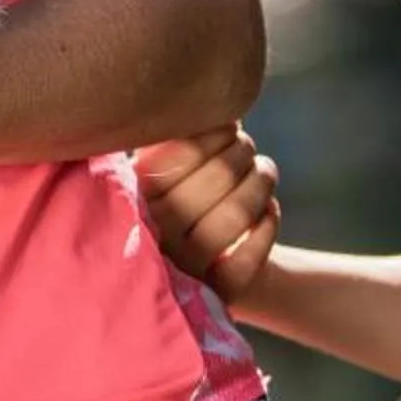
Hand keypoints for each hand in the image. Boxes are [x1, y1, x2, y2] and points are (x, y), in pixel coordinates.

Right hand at [134, 126, 280, 303]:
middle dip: (244, 151)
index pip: (183, 149)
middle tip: (246, 149)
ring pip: (240, 211)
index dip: (218, 131)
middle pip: (221, 175)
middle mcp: (152, 232)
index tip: (228, 127)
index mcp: (131, 193)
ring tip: (264, 171)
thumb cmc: (167, 205)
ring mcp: (184, 268)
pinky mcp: (216, 293)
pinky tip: (267, 210)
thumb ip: (174, 141)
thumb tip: (220, 107)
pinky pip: (254, 253)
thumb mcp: (152, 174)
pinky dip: (269, 223)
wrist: (174, 279)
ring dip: (262, 181)